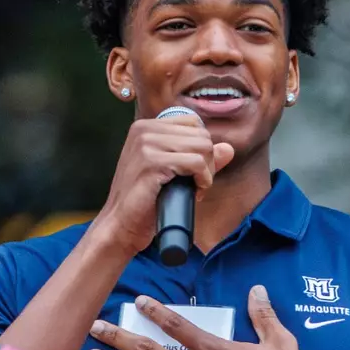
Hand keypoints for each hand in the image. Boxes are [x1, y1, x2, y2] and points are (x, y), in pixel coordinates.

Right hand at [89, 109, 235, 258]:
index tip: (192, 172)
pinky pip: (196, 162)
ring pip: (202, 147)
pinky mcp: (152, 162)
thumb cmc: (145, 202)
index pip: (193, 123)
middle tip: (195, 184)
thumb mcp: (173, 173)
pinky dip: (203, 179)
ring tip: (194, 188)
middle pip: (201, 135)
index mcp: (146, 127)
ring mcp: (146, 144)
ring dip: (206, 172)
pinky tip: (195, 191)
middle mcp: (144, 129)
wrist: (121, 225)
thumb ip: (199, 158)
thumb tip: (228, 148)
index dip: (201, 149)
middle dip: (207, 162)